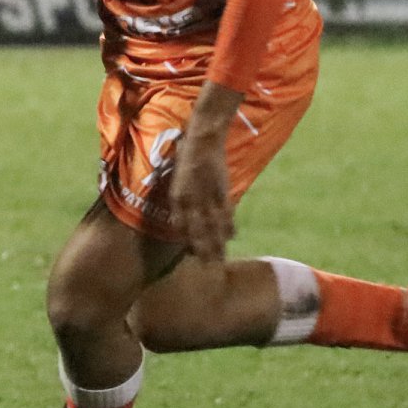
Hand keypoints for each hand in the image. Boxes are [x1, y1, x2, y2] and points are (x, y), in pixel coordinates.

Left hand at [167, 130, 233, 261]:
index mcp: (177, 197)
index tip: (192, 257)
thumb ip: (179, 201)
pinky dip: (229, 225)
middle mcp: (191, 199)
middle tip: (209, 268)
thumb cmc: (186, 157)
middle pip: (199, 230)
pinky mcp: (221, 190)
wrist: (203, 139)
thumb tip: (181, 222)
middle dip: (204, 250)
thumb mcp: (175, 180)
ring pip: (213, 226)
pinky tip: (232, 237)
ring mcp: (207, 196)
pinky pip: (226, 213)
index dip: (188, 242)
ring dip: (217, 243)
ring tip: (220, 260)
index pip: (182, 226)